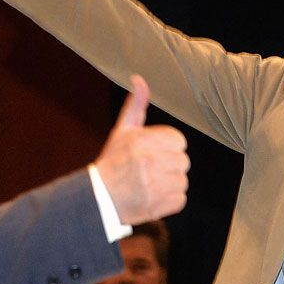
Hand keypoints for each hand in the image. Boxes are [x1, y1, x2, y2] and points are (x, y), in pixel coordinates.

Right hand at [95, 75, 188, 224]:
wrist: (100, 198)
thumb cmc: (113, 162)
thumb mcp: (122, 130)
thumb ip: (136, 105)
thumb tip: (139, 79)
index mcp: (144, 141)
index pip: (179, 141)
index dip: (167, 147)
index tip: (151, 154)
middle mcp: (151, 161)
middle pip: (183, 161)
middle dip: (169, 165)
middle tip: (149, 170)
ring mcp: (157, 185)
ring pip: (182, 180)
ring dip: (169, 183)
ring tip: (150, 183)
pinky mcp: (161, 204)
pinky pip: (180, 198)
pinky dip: (169, 200)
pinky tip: (152, 196)